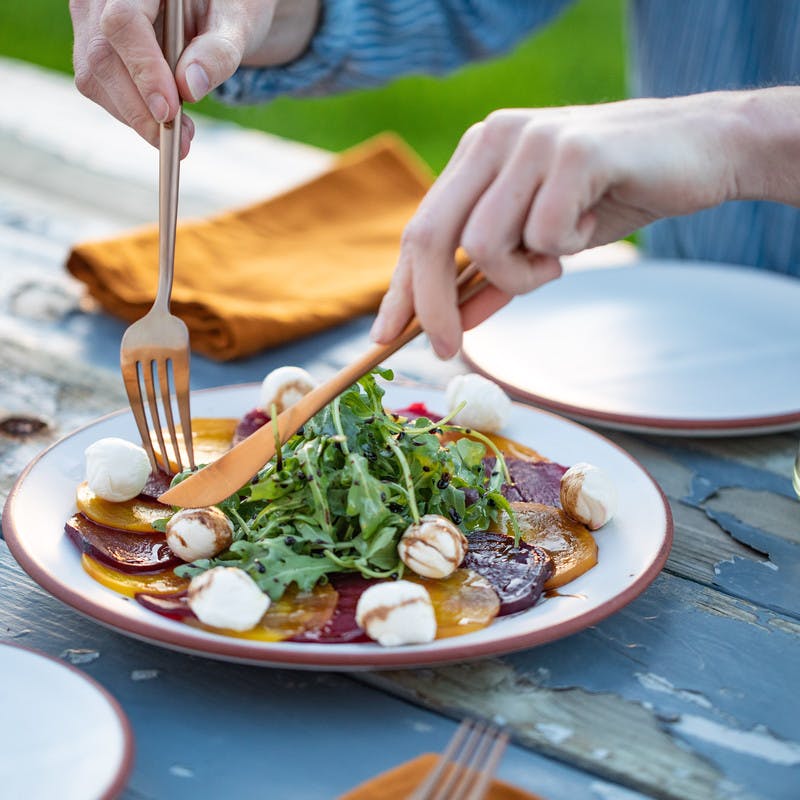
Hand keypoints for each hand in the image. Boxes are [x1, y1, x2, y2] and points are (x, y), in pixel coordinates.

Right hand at [70, 0, 318, 155]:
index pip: (122, 22)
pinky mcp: (91, 49)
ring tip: (183, 134)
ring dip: (138, 119)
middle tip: (183, 141)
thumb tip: (190, 88)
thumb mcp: (236, 24)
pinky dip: (134, 114)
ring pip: (95, 79)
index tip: (168, 112)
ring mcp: (89, 20)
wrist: (213, 7)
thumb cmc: (226, 9)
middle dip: (142, 110)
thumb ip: (218, 52)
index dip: (143, 70)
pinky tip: (165, 121)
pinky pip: (101, 89)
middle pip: (103, 57)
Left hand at [371, 94, 744, 357]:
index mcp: (476, 155)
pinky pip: (542, 237)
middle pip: (430, 236)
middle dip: (430, 305)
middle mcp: (491, 138)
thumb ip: (493, 278)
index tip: (381, 338)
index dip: (398, 288)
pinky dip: (565, 249)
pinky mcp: (571, 151)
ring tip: (559, 254)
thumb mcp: (541, 244)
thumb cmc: (611, 196)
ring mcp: (528, 140)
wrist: (700, 151)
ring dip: (521, 274)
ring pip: (483, 245)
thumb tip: (452, 324)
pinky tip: (590, 223)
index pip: (420, 229)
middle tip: (447, 348)